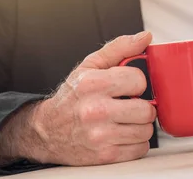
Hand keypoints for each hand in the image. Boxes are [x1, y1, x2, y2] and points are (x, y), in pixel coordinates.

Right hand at [0, 31, 155, 166]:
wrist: (46, 131)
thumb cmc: (72, 97)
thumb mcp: (90, 66)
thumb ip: (119, 48)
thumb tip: (145, 37)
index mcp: (93, 85)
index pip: (139, 81)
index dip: (137, 83)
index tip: (128, 87)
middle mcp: (95, 111)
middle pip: (146, 110)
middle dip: (142, 107)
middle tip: (129, 105)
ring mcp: (100, 136)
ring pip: (146, 131)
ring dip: (140, 126)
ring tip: (124, 120)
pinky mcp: (104, 155)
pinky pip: (140, 149)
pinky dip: (135, 143)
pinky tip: (121, 134)